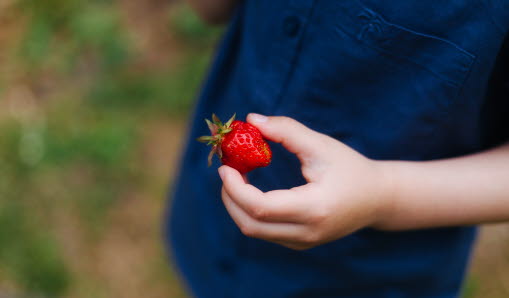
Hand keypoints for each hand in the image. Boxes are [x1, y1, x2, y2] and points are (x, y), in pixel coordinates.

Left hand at [218, 114, 392, 249]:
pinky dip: (249, 212)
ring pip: (254, 231)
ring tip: (237, 177)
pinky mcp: (300, 243)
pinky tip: (251, 190)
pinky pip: (264, 232)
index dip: (235, 188)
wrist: (378, 199)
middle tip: (227, 169)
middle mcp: (306, 233)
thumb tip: (251, 119)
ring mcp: (302, 242)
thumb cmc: (351, 168)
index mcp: (314, 209)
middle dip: (230, 196)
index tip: (225, 166)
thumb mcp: (321, 145)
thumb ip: (287, 130)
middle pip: (250, 224)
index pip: (260, 207)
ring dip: (237, 205)